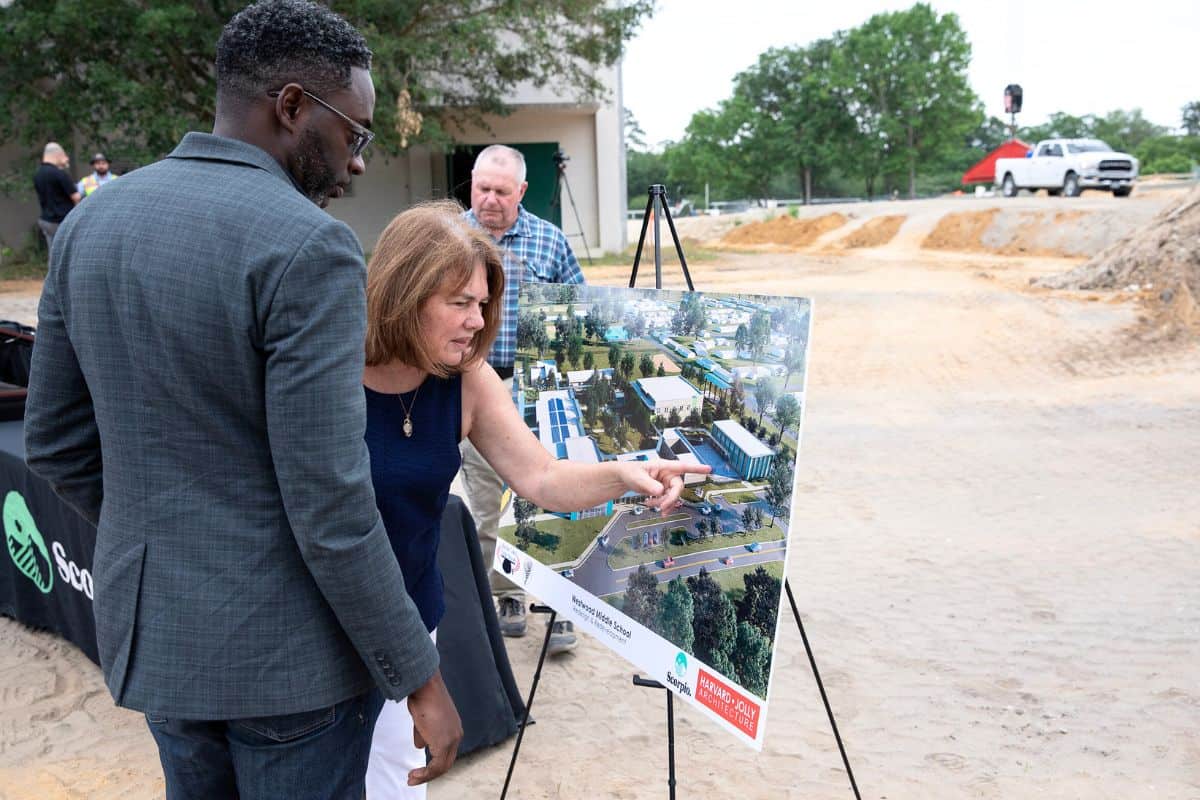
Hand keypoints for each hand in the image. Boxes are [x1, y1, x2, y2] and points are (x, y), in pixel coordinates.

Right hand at [406, 669, 462, 784]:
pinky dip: (425, 774)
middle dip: (429, 773)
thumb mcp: (423, 718)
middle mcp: (457, 735)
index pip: (447, 752)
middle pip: (446, 762)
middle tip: (413, 778)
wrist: (425, 686)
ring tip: (411, 779)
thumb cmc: (422, 696)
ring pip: (442, 767)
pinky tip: (414, 775)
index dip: (433, 763)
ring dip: (425, 776)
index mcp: (454, 728)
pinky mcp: (443, 743)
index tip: (419, 769)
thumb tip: (420, 745)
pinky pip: (436, 766)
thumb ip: (423, 733)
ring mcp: (452, 739)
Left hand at [623, 459, 711, 514]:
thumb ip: (649, 484)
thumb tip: (660, 491)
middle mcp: (667, 474)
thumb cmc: (630, 472)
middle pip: (678, 487)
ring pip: (673, 496)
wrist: (624, 479)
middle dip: (670, 498)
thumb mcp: (637, 478)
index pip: (683, 466)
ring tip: (650, 504)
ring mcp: (666, 483)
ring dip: (664, 503)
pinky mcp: (663, 491)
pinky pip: (668, 500)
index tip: (708, 469)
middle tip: (661, 507)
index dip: (696, 468)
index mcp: (663, 466)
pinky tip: (651, 505)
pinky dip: (661, 505)